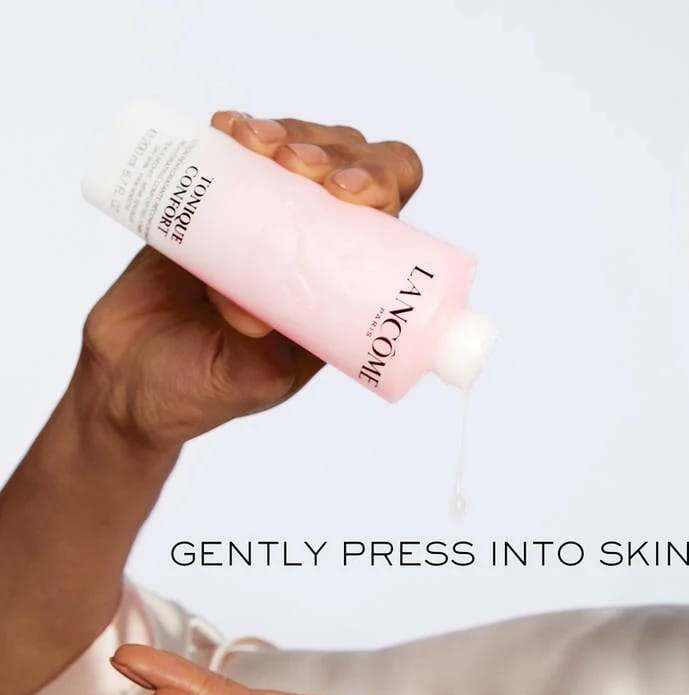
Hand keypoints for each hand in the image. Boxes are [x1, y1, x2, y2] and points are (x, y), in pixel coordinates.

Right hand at [77, 111, 423, 451]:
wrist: (123, 380)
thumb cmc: (196, 391)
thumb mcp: (248, 383)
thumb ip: (256, 354)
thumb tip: (256, 309)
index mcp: (337, 291)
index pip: (385, 224)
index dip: (383, 189)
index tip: (351, 193)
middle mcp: (309, 247)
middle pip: (351, 171)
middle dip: (336, 152)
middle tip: (298, 166)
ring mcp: (261, 219)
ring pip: (298, 150)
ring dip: (288, 133)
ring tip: (255, 144)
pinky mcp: (209, 203)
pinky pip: (230, 154)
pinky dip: (233, 130)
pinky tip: (226, 128)